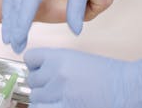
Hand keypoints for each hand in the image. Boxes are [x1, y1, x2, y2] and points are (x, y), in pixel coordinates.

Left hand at [24, 48, 141, 107]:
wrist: (128, 88)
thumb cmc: (107, 75)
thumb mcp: (77, 60)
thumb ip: (55, 64)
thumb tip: (36, 73)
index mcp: (60, 56)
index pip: (30, 58)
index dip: (35, 66)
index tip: (42, 71)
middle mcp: (57, 72)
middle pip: (31, 80)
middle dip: (42, 85)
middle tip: (58, 88)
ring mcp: (60, 92)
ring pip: (34, 97)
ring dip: (44, 100)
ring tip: (60, 98)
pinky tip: (57, 105)